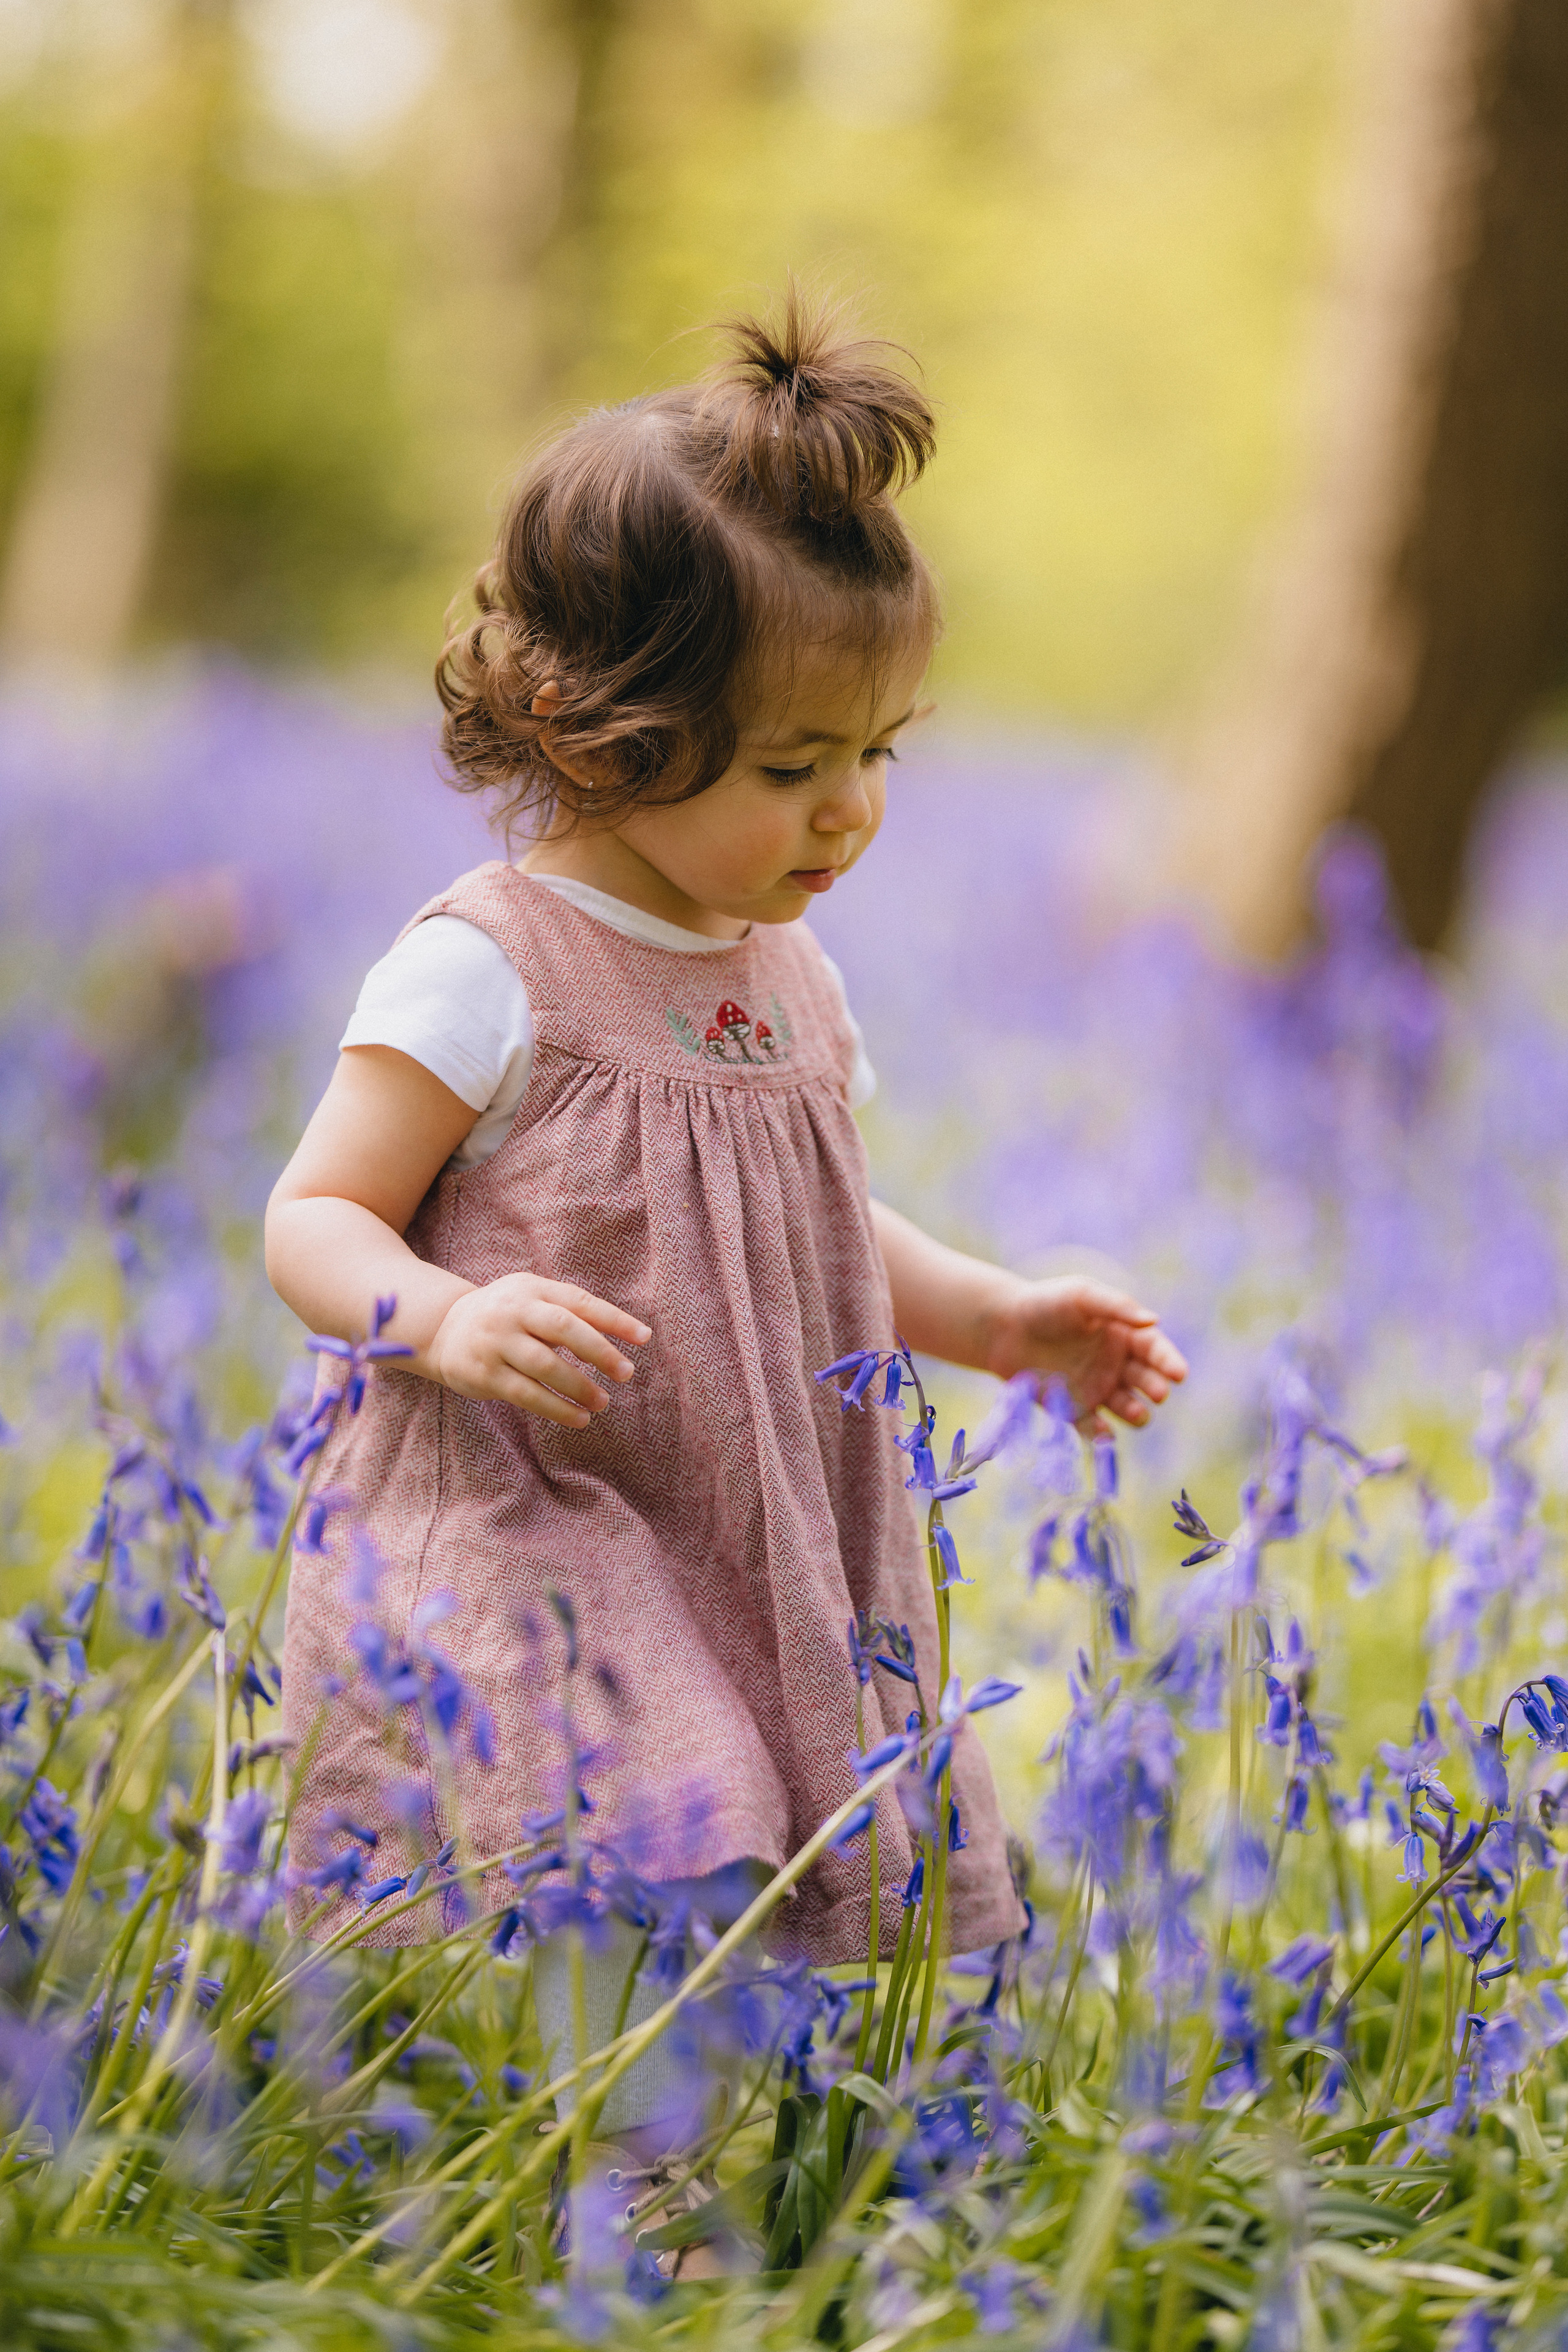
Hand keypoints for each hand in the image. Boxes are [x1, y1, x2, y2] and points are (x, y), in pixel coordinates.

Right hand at [426, 1274, 648, 1428]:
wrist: (444, 1329)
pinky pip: (526, 1394)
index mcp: (532, 1288)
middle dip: (599, 1351)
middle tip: (626, 1373)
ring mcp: (496, 1342)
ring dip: (579, 1387)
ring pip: (544, 1365)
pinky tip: (578, 1417)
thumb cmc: (506, 1315)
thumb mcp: (533, 1299)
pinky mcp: (485, 1374)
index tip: (644, 1337)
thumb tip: (624, 1334)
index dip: (614, 1319)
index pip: (579, 1301)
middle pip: (562, 1328)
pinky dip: (556, 1408)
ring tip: (602, 1402)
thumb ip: (570, 1312)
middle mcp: (512, 1311)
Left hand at [983, 1277, 1186, 1431]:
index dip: (1169, 1362)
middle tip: (1158, 1392)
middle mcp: (1116, 1366)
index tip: (1179, 1374)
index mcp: (1123, 1336)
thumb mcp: (1082, 1295)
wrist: (1001, 1327)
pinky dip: (1100, 1434)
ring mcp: (1097, 1390)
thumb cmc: (1044, 1304)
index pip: (1155, 1350)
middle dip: (1156, 1387)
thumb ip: (1117, 1306)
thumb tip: (1153, 1322)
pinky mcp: (1074, 1410)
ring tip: (1135, 1412)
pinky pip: (1093, 1428)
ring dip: (1136, 1413)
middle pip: (1146, 1382)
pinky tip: (1102, 1433)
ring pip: (1128, 1409)